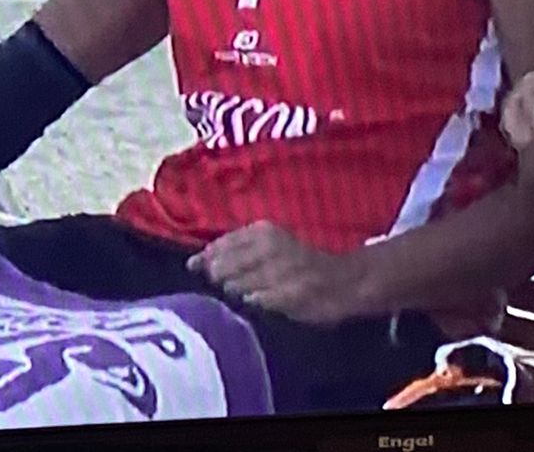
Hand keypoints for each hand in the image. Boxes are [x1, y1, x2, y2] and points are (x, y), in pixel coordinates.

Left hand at [189, 221, 366, 326]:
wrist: (343, 280)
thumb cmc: (298, 262)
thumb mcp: (267, 246)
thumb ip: (229, 252)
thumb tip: (190, 263)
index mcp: (263, 230)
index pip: (219, 246)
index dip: (209, 261)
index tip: (205, 270)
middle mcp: (270, 246)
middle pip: (223, 268)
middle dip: (223, 280)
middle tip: (239, 283)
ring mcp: (281, 271)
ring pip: (236, 287)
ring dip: (240, 293)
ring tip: (258, 290)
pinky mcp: (290, 294)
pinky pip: (257, 303)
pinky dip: (256, 304)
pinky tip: (265, 301)